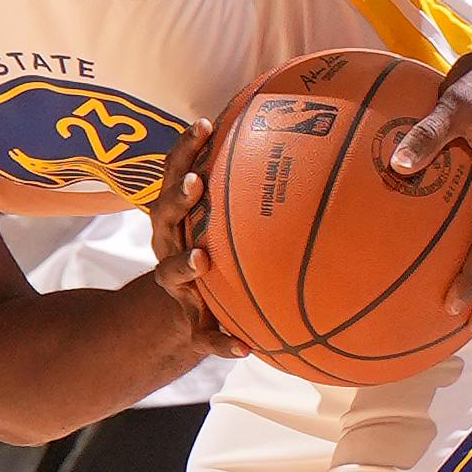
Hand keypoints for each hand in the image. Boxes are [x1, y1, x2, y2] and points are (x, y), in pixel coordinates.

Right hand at [147, 118, 248, 357]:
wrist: (186, 317)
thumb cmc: (217, 254)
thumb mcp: (224, 224)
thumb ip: (250, 195)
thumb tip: (309, 148)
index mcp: (176, 218)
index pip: (173, 175)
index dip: (184, 150)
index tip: (204, 124)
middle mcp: (168, 246)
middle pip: (162, 215)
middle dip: (178, 197)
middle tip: (196, 182)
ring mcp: (175, 284)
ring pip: (171, 272)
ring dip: (184, 264)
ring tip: (202, 259)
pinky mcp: (190, 323)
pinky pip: (204, 336)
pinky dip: (221, 343)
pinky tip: (244, 347)